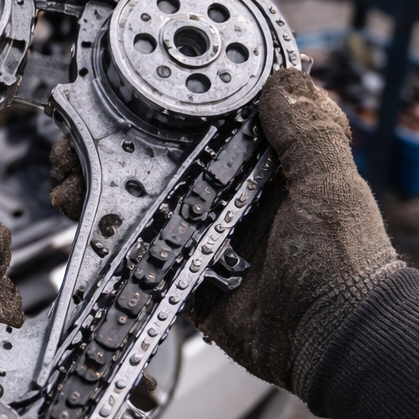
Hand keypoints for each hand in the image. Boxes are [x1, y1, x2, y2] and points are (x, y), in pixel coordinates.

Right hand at [47, 68, 400, 390]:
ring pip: (143, 198)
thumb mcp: (332, 185)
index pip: (209, 120)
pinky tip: (84, 215)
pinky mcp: (187, 271)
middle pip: (162, 157)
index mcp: (267, 165)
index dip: (169, 102)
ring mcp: (205, 232)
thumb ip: (308, 133)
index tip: (131, 88)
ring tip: (71, 174)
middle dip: (117, 143)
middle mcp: (231, 193)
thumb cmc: (347, 264)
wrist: (335, 340)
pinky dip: (109, 233)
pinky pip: (141, 248)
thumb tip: (283, 78)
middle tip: (81, 136)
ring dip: (103, 184)